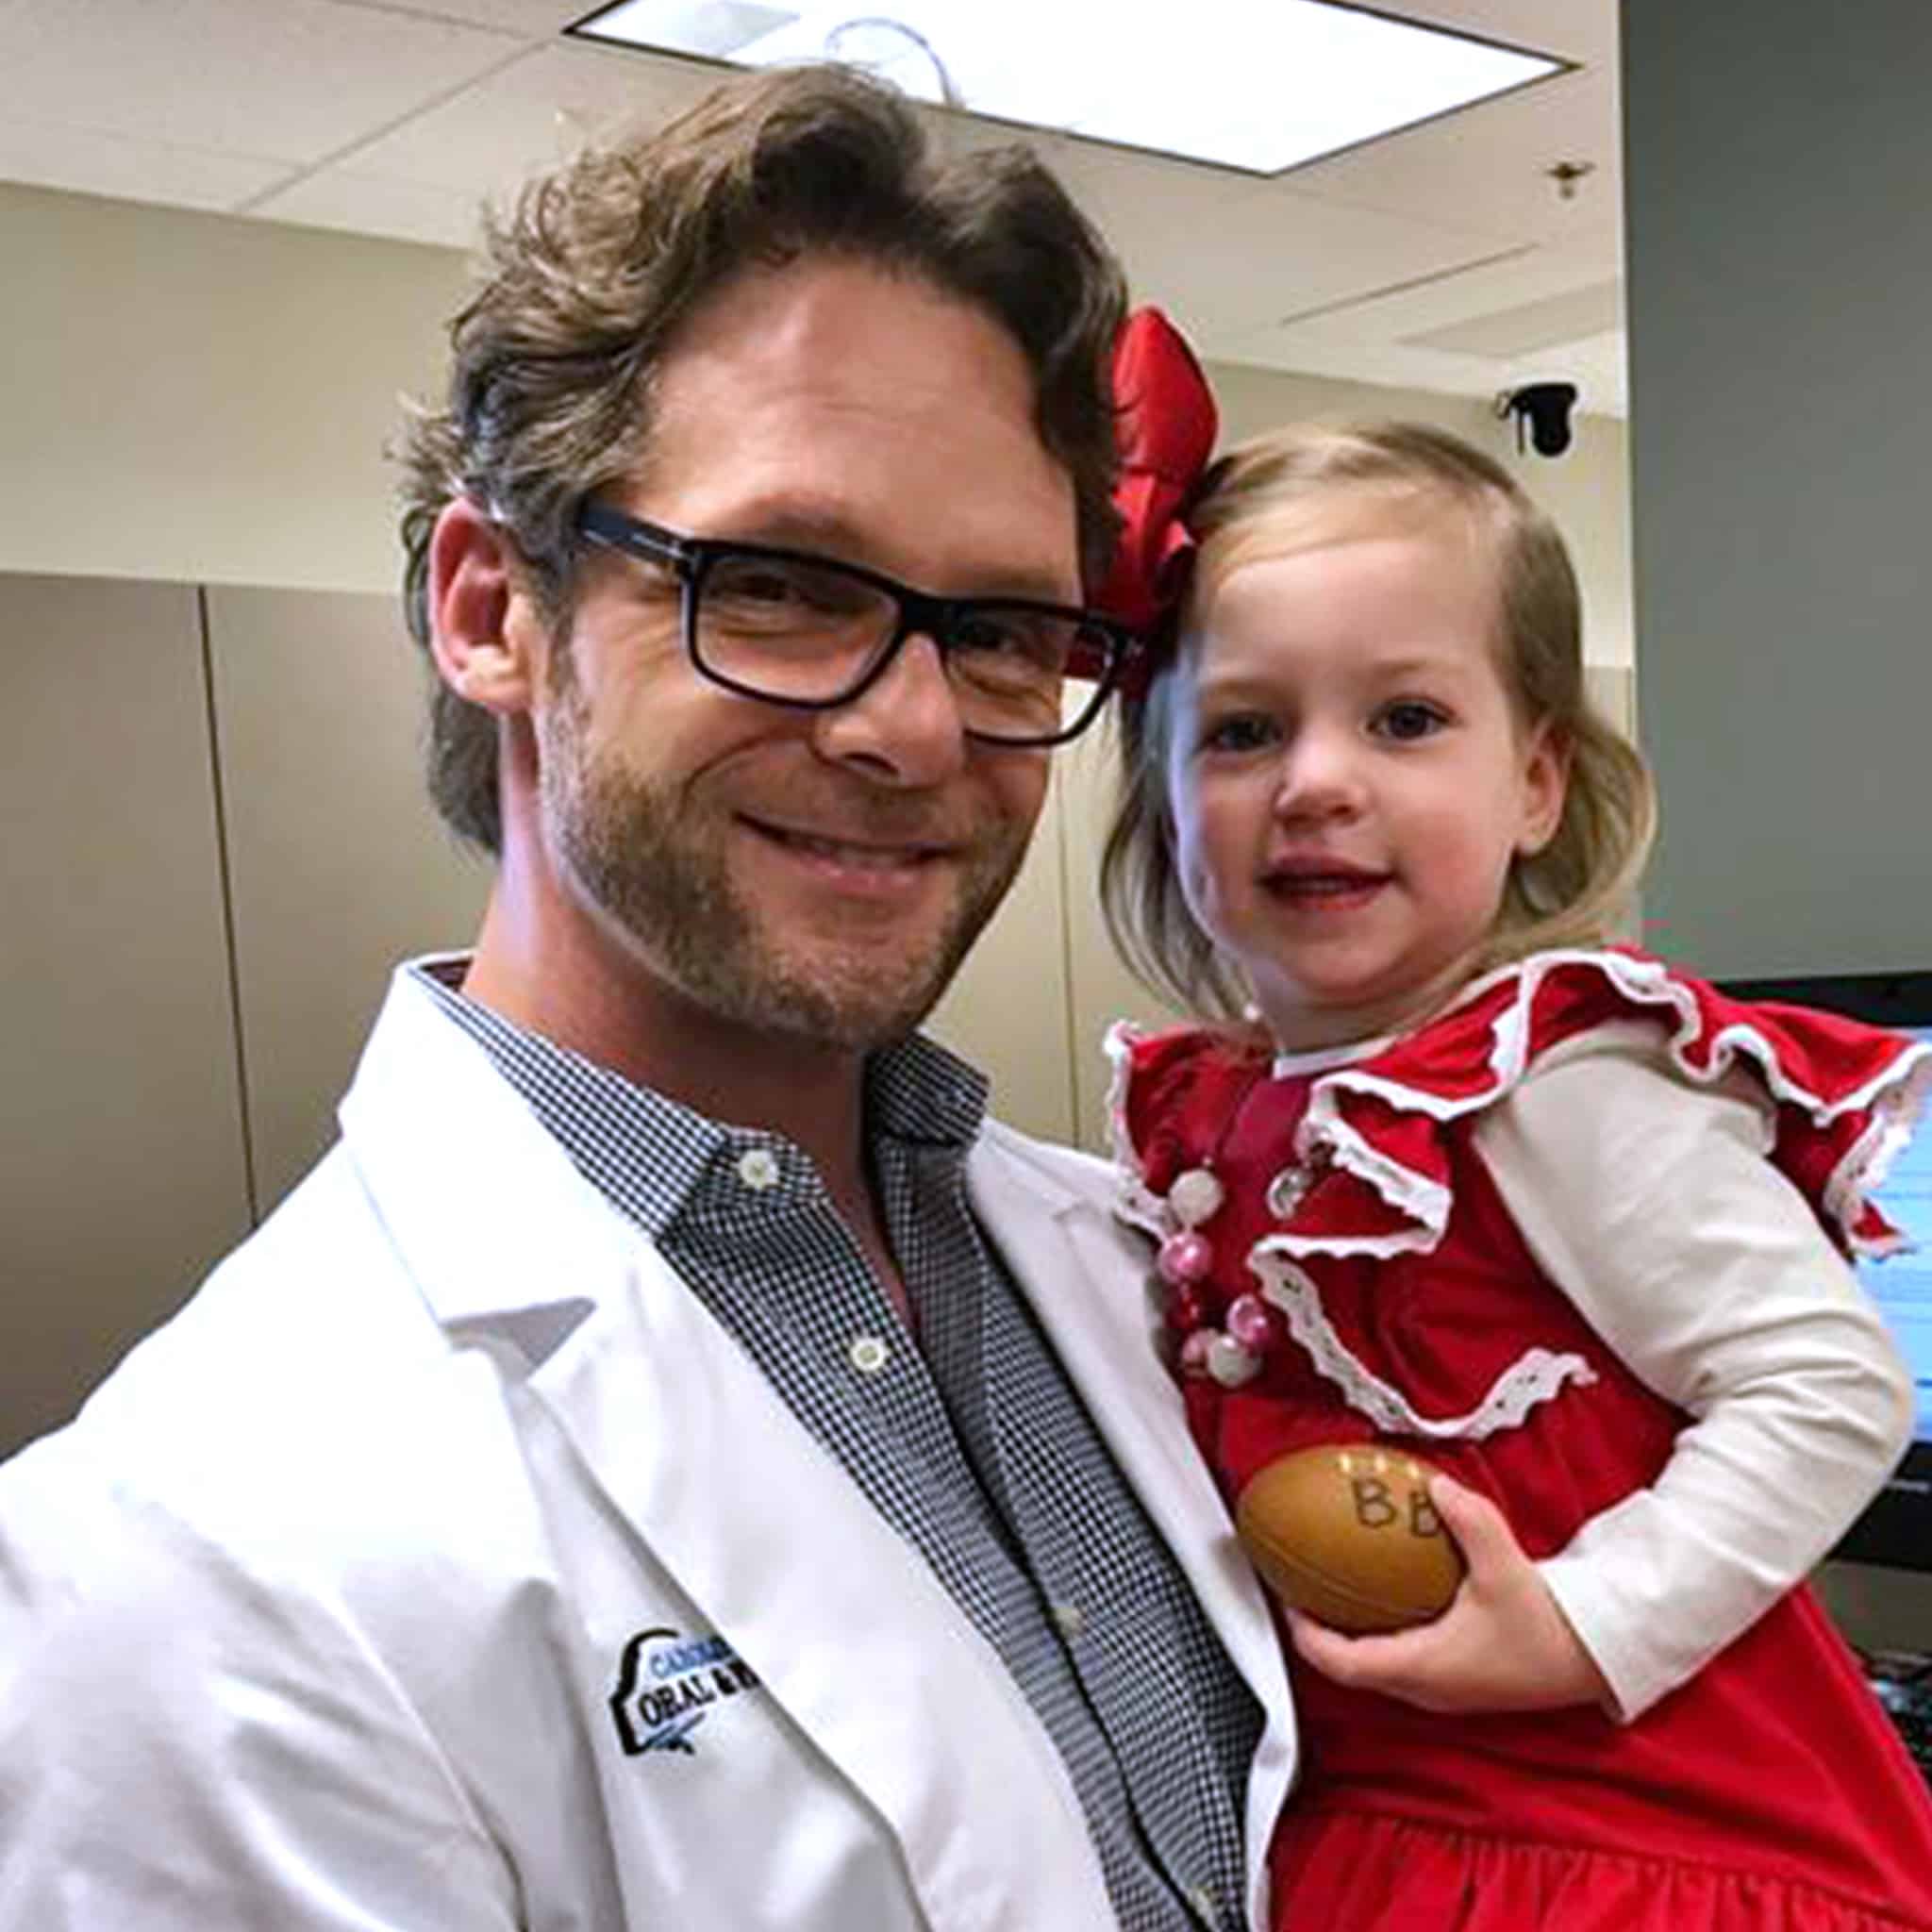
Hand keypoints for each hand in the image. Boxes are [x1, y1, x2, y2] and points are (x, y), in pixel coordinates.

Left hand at [1284, 1475, 1614, 1715]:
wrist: (1593, 1659)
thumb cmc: (1549, 1627)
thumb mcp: (1505, 1567)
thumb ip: (1468, 1522)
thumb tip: (1434, 1485)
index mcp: (1421, 1668)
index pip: (1339, 1662)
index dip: (1302, 1631)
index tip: (1285, 1593)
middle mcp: (1422, 1685)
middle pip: (1346, 1664)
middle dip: (1316, 1625)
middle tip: (1299, 1580)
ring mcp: (1438, 1687)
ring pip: (1371, 1663)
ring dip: (1345, 1630)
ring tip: (1330, 1582)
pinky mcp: (1453, 1678)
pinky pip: (1396, 1656)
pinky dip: (1376, 1628)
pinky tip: (1384, 1590)